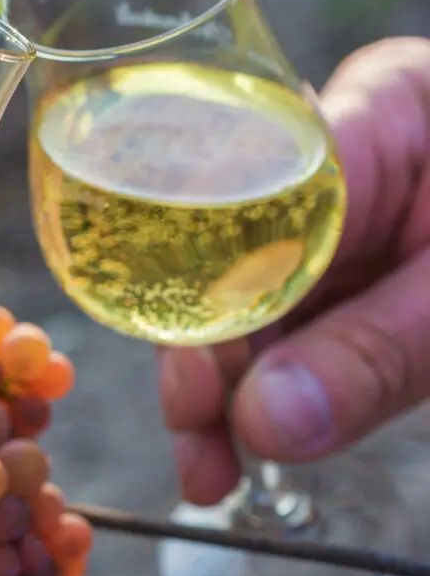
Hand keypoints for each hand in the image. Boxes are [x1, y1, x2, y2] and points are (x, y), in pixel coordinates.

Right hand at [159, 37, 429, 504]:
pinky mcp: (336, 267)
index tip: (195, 370)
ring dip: (225, 385)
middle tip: (196, 428)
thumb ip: (379, 349)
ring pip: (246, 295)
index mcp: (382, 110)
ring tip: (210, 465)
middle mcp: (333, 156)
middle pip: (233, 246)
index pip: (257, 180)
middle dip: (210, 348)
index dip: (212, 274)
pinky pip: (281, 323)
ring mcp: (330, 215)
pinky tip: (237, 439)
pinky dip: (262, 387)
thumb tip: (265, 420)